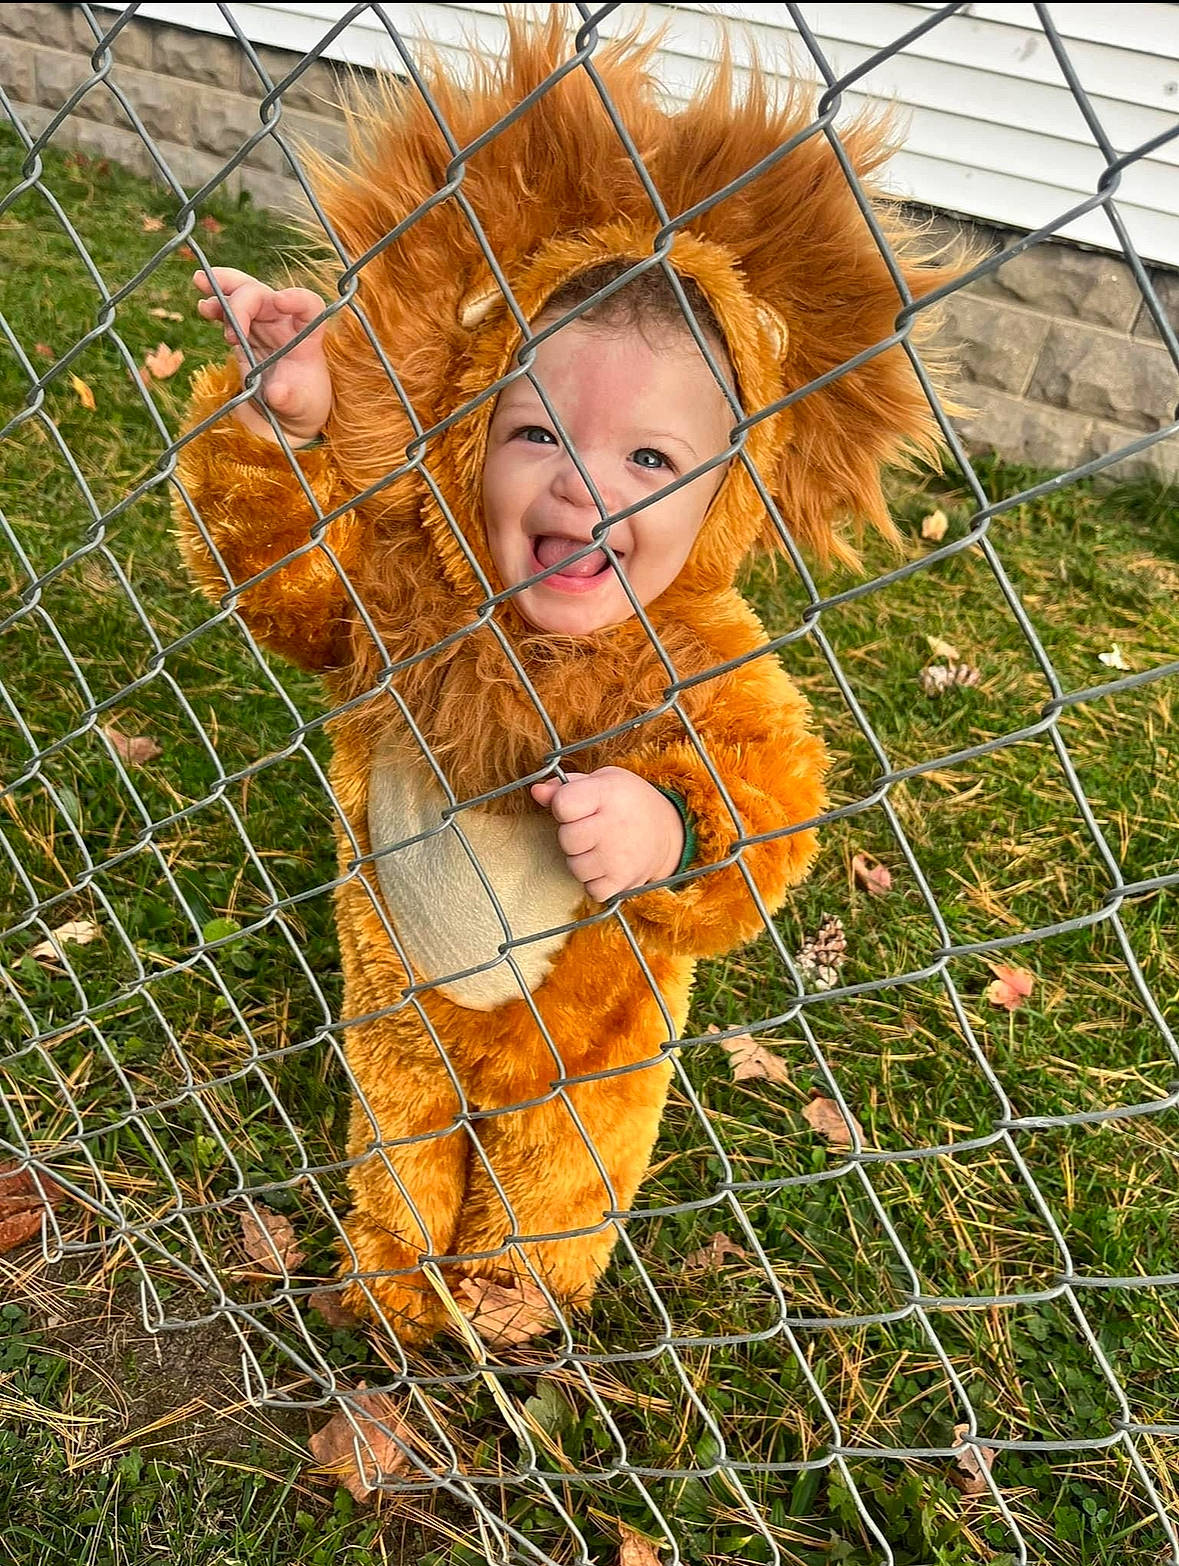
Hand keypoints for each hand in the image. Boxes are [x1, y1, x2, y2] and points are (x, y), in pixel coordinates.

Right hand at [194, 267, 332, 445]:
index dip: (297, 298)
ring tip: (204, 292)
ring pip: (243, 294)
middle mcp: (284, 324)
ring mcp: (262, 325)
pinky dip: (215, 306)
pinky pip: (228, 311)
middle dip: (243, 298)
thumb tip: (277, 392)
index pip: (308, 307)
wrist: (282, 415)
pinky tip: (204, 307)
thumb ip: (291, 400)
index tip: (281, 301)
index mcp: (307, 337)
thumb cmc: (300, 408)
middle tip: (226, 315)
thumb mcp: (301, 409)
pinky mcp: (244, 332)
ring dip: (223, 290)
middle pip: (265, 294)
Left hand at [530, 766, 684, 902]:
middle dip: (572, 835)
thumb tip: (537, 792)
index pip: (563, 804)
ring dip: (582, 859)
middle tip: (591, 829)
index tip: (577, 807)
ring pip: (575, 867)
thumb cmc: (629, 802)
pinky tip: (606, 865)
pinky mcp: (623, 881)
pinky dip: (595, 881)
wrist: (667, 832)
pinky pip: (591, 889)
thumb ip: (566, 787)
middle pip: (566, 839)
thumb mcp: (602, 782)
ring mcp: (619, 857)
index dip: (563, 806)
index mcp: (608, 793)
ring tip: (600, 847)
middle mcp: (615, 825)